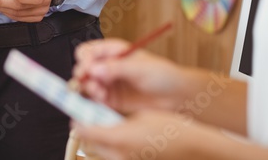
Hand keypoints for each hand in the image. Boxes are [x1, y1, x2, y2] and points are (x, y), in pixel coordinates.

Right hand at [74, 39, 188, 112]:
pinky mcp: (112, 100)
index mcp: (114, 51)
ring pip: (87, 85)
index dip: (85, 59)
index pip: (90, 51)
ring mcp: (109, 83)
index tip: (86, 68)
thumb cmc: (164, 75)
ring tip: (100, 93)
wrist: (176, 97)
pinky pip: (95, 100)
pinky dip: (94, 101)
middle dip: (84, 76)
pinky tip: (103, 101)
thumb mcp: (140, 68)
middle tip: (90, 83)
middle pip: (84, 68)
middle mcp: (108, 66)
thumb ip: (116, 68)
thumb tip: (94, 69)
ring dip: (88, 89)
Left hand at [74, 110, 216, 159]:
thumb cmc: (171, 129)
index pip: (85, 130)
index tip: (75, 112)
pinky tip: (125, 138)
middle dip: (90, 129)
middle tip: (93, 116)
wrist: (192, 148)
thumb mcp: (141, 115)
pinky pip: (116, 157)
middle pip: (91, 143)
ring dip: (102, 139)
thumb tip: (100, 112)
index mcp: (119, 138)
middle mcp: (120, 155)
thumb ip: (116, 116)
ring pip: (103, 151)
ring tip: (112, 126)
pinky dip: (115, 148)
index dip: (78, 119)